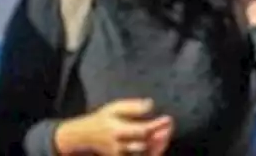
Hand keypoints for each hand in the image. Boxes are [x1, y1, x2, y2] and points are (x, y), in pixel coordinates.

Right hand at [54, 98, 173, 155]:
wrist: (85, 136)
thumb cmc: (103, 118)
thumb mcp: (114, 107)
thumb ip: (133, 106)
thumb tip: (151, 104)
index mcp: (118, 131)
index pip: (141, 131)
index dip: (156, 126)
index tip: (168, 119)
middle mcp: (119, 146)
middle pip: (144, 145)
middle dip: (160, 137)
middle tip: (169, 127)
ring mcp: (120, 155)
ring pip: (143, 155)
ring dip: (158, 147)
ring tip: (166, 135)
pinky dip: (152, 153)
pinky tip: (160, 145)